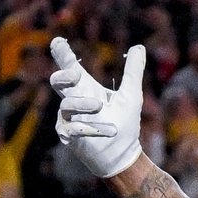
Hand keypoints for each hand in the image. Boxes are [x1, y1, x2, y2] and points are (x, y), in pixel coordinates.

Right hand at [49, 37, 146, 177]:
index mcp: (85, 88)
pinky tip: (108, 130)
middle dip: (63, 76)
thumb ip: (133, 72)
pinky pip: (72, 129)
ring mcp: (69, 119)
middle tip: (75, 74)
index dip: (62, 54)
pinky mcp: (70, 136)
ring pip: (66, 105)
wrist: (124, 155)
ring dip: (83, 105)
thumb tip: (139, 47)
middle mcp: (73, 100)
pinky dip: (90, 128)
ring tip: (100, 106)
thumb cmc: (125, 124)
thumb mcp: (132, 95)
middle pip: (57, 82)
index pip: (70, 66)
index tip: (58, 41)